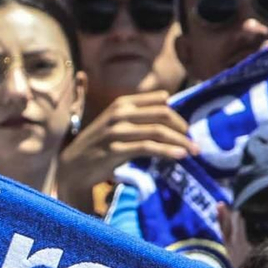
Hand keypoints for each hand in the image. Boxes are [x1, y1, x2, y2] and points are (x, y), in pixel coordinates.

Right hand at [56, 92, 195, 206]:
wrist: (72, 166)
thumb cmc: (98, 146)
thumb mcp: (116, 124)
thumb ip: (137, 115)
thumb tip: (166, 102)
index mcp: (122, 103)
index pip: (159, 102)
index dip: (176, 115)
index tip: (185, 129)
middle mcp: (120, 113)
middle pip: (162, 115)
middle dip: (182, 128)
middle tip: (194, 142)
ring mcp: (118, 131)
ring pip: (158, 131)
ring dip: (180, 141)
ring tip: (194, 151)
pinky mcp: (117, 150)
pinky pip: (149, 148)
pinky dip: (168, 151)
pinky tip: (180, 156)